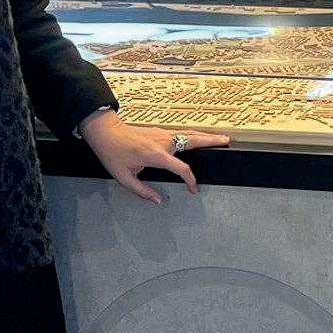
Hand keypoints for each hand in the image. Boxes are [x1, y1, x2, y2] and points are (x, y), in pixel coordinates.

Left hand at [79, 110, 229, 203]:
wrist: (105, 132)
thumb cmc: (112, 154)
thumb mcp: (124, 178)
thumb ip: (142, 191)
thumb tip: (158, 201)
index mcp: (155, 155)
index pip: (181, 168)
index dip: (190, 180)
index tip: (193, 189)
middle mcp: (162, 142)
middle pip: (192, 140)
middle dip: (210, 141)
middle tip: (226, 141)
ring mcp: (162, 134)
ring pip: (188, 133)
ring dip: (206, 136)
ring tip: (221, 138)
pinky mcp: (159, 131)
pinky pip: (181, 133)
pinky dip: (194, 134)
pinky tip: (200, 137)